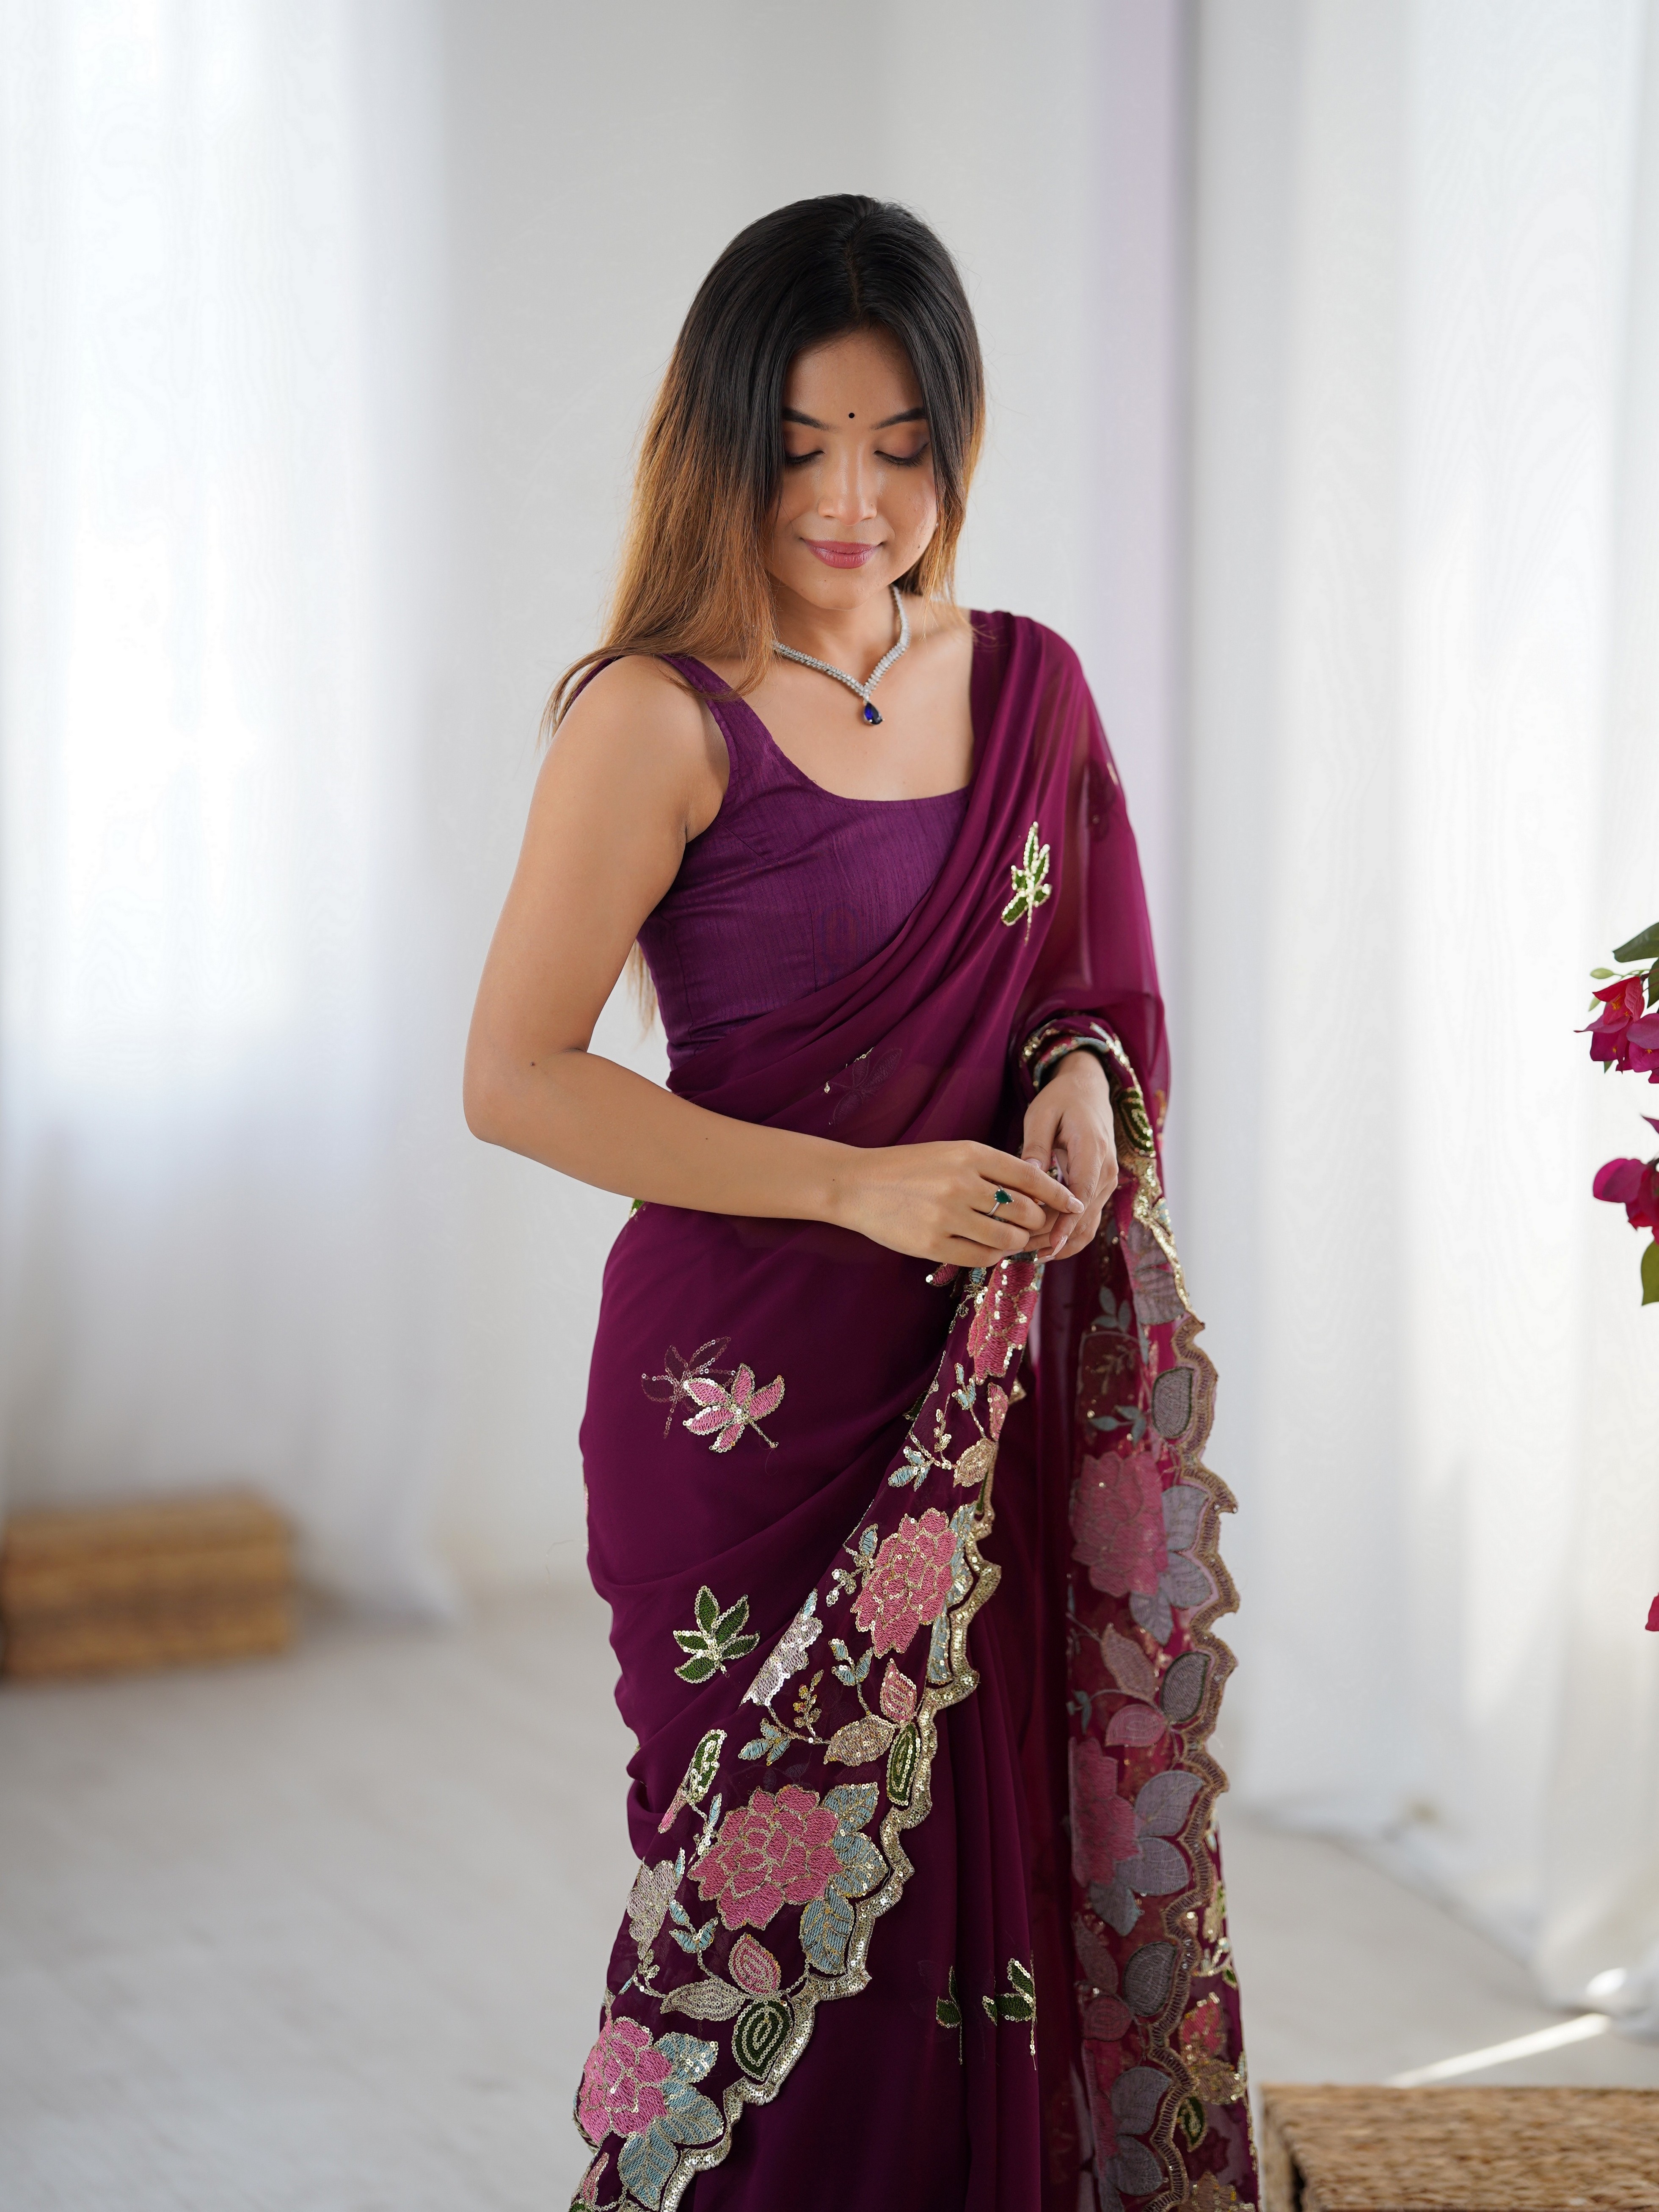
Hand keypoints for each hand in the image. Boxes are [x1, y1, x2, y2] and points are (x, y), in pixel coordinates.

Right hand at [829, 1140, 1082, 1268]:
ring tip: (1013, 1241)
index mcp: (970, 1154)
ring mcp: (948, 1215)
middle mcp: (962, 1182)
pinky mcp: (933, 1243)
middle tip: (1037, 1228)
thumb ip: (991, 1169)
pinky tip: (989, 1250)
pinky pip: (982, 1258)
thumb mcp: (952, 1153)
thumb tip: (1036, 1194)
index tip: (1073, 1204)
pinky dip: (993, 1257)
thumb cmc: (908, 1168)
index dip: (1058, 1194)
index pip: (1030, 1176)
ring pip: (1008, 1239)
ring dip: (1018, 1244)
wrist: (856, 1185)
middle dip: (1039, 1223)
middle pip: (1025, 1211)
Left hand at [1020, 1050, 1119, 1261]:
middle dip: (1053, 1240)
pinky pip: (1088, 1219)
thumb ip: (1035, 1147)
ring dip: (1061, 1243)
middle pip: (1084, 1218)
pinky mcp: (1101, 1188)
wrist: (1088, 1091)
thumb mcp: (1041, 1114)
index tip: (1046, 1245)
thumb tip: (1027, 1179)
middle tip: (1019, 1252)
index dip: (1064, 1225)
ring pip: (1088, 1225)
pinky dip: (1068, 1235)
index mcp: (1093, 1151)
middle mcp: (1106, 1172)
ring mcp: (1107, 1182)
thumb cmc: (1061, 1100)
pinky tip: (1043, 1246)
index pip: (1081, 1197)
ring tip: (1028, 1255)